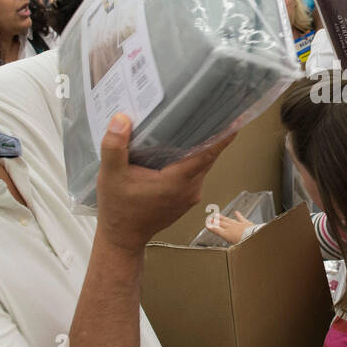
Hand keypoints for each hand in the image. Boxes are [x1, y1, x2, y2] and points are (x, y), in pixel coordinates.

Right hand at [95, 113, 234, 250]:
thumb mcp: (110, 175)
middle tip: (216, 109)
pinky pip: (196, 174)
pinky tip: (183, 147)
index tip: (236, 119)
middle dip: (213, 134)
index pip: (207, 153)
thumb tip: (121, 119)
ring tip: (199, 123)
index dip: (223, 136)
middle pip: (208, 156)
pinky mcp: (186, 198)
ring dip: (202, 146)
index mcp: (176, 181)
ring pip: (203, 165)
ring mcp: (190, 195)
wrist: (122, 238)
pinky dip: (193, 159)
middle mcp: (190, 188)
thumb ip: (114, 147)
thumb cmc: (118, 209)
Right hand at [206, 209, 253, 244]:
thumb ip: (231, 248)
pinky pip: (241, 218)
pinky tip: (236, 212)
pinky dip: (238, 215)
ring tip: (218, 215)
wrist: (255, 237)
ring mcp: (238, 224)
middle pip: (221, 223)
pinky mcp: (246, 223)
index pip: (217, 230)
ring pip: (228, 220)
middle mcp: (231, 228)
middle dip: (215, 221)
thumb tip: (231, 253)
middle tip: (210, 218)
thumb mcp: (235, 248)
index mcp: (227, 234)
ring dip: (223, 217)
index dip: (211, 227)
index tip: (207, 225)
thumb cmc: (245, 243)